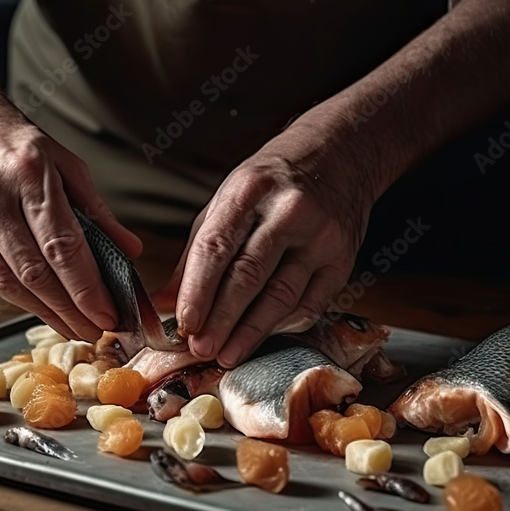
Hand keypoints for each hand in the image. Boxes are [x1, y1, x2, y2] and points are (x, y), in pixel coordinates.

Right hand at [0, 92, 141, 341]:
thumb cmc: (12, 141)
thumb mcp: (64, 162)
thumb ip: (97, 210)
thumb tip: (130, 250)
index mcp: (29, 173)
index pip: (63, 245)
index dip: (87, 288)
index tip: (109, 313)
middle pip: (36, 272)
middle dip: (70, 310)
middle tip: (96, 330)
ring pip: (8, 283)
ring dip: (45, 313)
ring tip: (73, 327)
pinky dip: (18, 298)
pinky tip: (40, 307)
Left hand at [167, 120, 373, 367]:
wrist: (340, 155)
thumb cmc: (272, 182)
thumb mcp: (227, 201)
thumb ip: (197, 254)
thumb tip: (165, 302)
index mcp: (250, 190)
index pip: (217, 247)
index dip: (198, 290)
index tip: (185, 323)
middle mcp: (288, 211)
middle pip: (249, 276)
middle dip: (221, 319)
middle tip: (201, 349)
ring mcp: (321, 236)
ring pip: (281, 295)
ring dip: (250, 332)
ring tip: (227, 355)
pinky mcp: (344, 258)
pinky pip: (310, 303)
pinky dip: (282, 324)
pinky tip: (261, 338)